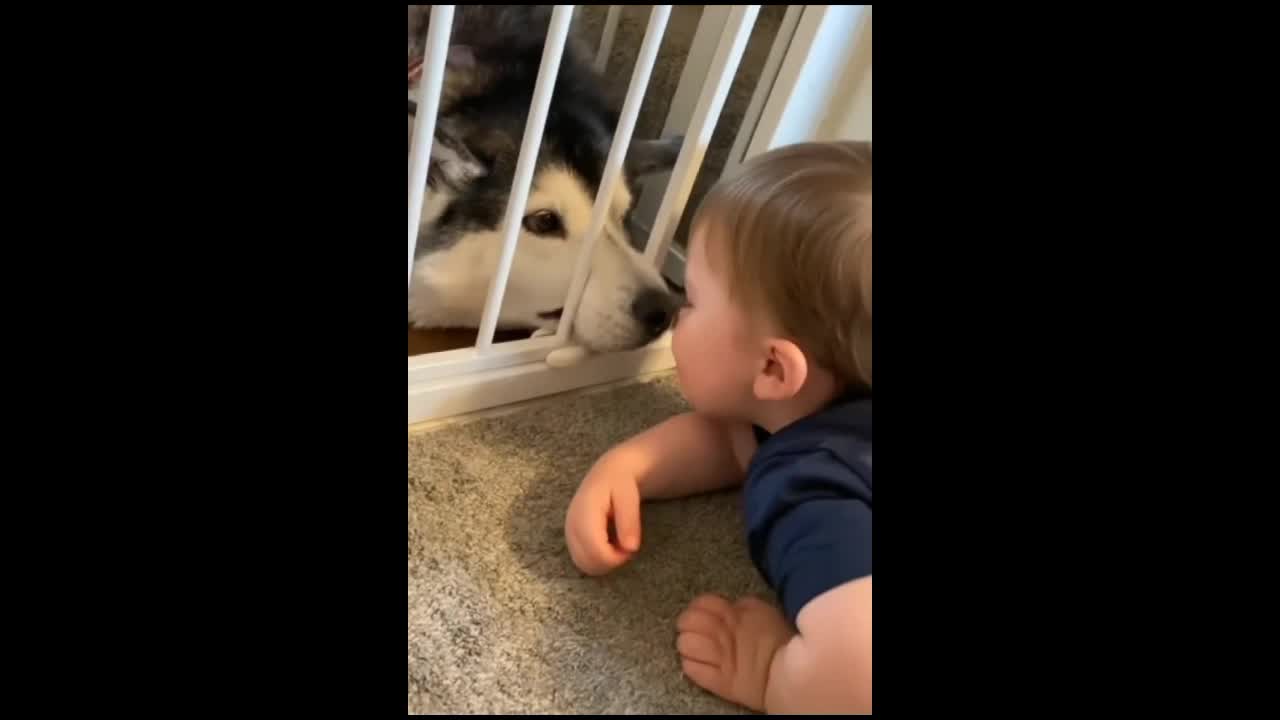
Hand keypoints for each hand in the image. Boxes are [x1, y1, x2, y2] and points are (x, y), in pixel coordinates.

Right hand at [564, 454, 642, 574]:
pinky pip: (582, 560)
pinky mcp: (570, 538)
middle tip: (626, 546)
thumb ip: (629, 521)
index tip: (631, 549)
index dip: (616, 558)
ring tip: (618, 544)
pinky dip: (598, 560)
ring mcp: (568, 533)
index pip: (596, 551)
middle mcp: (571, 524)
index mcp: (584, 512)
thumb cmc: (620, 483)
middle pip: (587, 562)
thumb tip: (631, 548)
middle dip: (611, 562)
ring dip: (605, 562)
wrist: (608, 472)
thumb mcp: (629, 497)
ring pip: (583, 565)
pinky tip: (609, 545)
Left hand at [676, 594, 794, 711]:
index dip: (697, 607)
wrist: (794, 672)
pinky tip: (696, 665)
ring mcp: (721, 657)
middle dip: (686, 625)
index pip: (703, 602)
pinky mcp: (720, 681)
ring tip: (692, 649)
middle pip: (687, 620)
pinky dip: (691, 666)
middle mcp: (724, 632)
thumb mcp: (765, 612)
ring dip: (686, 645)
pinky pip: (691, 670)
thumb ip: (743, 607)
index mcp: (734, 613)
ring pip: (685, 644)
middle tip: (692, 631)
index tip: (700, 613)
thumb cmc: (782, 640)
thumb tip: (732, 607)